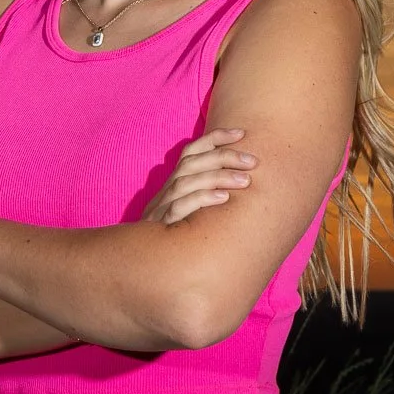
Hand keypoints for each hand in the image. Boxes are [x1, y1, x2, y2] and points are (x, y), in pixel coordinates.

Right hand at [140, 126, 256, 225]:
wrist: (141, 261)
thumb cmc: (177, 236)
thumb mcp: (190, 211)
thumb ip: (208, 195)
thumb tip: (244, 182)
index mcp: (173, 183)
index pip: (191, 151)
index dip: (214, 138)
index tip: (241, 133)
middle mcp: (166, 191)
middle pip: (192, 163)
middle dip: (224, 156)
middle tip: (253, 161)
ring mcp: (161, 207)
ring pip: (187, 182)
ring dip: (218, 177)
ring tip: (246, 180)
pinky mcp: (161, 226)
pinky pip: (180, 207)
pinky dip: (202, 199)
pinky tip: (223, 198)